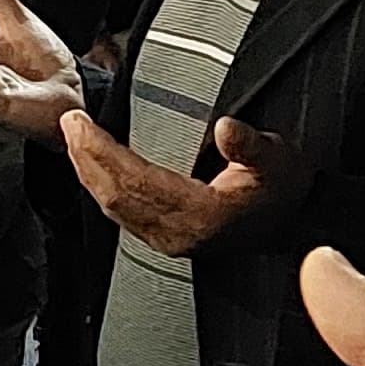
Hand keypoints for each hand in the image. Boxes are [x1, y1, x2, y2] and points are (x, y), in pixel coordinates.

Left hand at [64, 113, 300, 257]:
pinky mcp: (168, 240)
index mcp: (200, 214)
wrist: (296, 223)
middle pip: (116, 196)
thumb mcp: (279, 160)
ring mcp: (171, 241)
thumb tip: (226, 128)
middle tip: (69, 124)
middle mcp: (178, 233)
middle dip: (85, 158)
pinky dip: (103, 188)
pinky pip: (123, 215)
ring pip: (114, 208)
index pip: (135, 179)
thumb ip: (251, 146)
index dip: (101, 151)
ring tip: (74, 141)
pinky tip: (95, 171)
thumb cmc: (285, 191)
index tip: (80, 124)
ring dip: (89, 173)